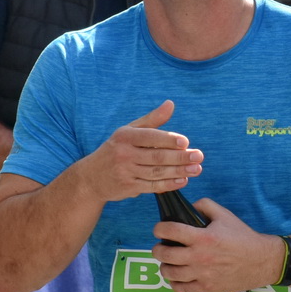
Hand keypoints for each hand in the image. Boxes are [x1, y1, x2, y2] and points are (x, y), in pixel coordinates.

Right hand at [83, 100, 202, 202]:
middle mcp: (123, 154)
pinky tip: (183, 180)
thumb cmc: (116, 149)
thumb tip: (170, 104)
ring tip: (196, 169)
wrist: (91, 178)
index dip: (168, 140)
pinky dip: (169, 184)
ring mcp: (125, 172)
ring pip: (156, 172)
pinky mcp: (128, 187)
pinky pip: (152, 186)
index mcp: (125, 136)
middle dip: (180, 157)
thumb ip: (152, 120)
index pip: (150, 137)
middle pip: (156, 156)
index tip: (186, 142)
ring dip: (179, 171)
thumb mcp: (129, 131)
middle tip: (199, 156)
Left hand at [152, 197, 282, 291]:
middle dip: (158, 248)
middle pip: (164, 253)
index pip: (169, 231)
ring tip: (169, 262)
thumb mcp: (226, 215)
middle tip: (162, 246)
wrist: (261, 261)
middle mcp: (199, 256)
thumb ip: (205, 206)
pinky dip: (174, 282)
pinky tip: (178, 276)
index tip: (160, 229)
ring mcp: (201, 274)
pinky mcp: (205, 287)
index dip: (159, 228)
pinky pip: (179, 288)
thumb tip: (188, 208)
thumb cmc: (244, 238)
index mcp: (203, 237)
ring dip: (164, 265)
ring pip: (168, 272)